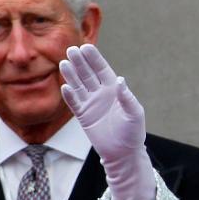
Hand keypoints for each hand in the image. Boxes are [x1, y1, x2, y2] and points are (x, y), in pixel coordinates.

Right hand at [60, 44, 155, 199]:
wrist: (124, 152)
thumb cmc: (133, 132)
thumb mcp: (134, 113)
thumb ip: (126, 97)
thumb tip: (119, 80)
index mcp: (114, 90)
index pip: (102, 70)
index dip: (94, 59)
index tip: (85, 47)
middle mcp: (101, 94)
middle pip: (88, 74)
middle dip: (80, 62)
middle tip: (71, 50)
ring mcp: (91, 104)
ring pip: (78, 86)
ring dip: (71, 75)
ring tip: (63, 63)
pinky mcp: (83, 116)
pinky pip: (74, 103)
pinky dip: (69, 95)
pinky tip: (64, 86)